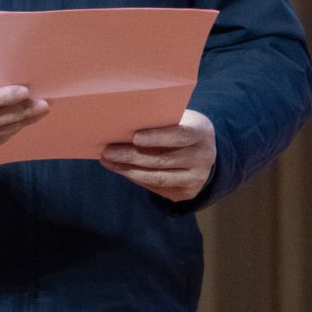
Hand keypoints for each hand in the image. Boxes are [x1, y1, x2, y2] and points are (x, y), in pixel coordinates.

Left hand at [101, 109, 215, 201]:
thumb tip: (124, 122)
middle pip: (163, 159)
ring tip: (108, 161)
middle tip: (108, 151)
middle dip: (131, 156)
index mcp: (201, 133)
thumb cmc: (182, 127)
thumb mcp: (179, 118)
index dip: (157, 137)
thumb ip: (160, 120)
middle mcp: (203, 157)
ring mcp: (197, 178)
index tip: (134, 137)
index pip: (179, 135)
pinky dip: (136, 178)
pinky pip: (157, 187)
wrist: (204, 151)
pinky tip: (120, 170)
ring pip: (157, 177)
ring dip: (128, 170)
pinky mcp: (187, 193)